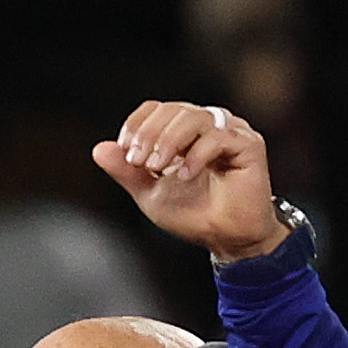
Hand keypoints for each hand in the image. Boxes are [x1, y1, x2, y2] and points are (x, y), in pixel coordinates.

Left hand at [92, 101, 290, 261]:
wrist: (227, 238)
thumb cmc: (193, 214)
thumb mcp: (150, 193)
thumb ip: (126, 172)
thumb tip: (99, 150)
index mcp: (182, 131)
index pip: (156, 109)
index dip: (138, 124)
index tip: (126, 151)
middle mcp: (206, 125)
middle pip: (173, 109)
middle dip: (150, 134)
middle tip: (139, 162)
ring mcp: (228, 132)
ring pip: (194, 117)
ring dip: (169, 141)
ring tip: (158, 168)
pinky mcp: (248, 145)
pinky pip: (218, 137)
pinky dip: (197, 155)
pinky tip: (186, 176)